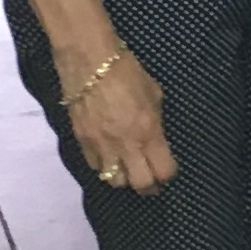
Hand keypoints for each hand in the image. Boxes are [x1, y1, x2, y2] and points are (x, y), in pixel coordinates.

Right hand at [62, 46, 173, 195]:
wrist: (89, 62)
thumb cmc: (128, 72)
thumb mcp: (154, 95)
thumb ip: (156, 122)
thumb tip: (155, 138)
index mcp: (149, 132)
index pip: (163, 170)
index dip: (168, 175)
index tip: (169, 172)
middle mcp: (126, 145)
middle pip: (140, 184)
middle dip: (149, 187)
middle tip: (152, 182)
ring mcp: (101, 146)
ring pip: (114, 181)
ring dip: (124, 179)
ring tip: (129, 171)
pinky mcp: (81, 142)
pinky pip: (94, 167)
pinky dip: (103, 167)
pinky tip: (109, 159)